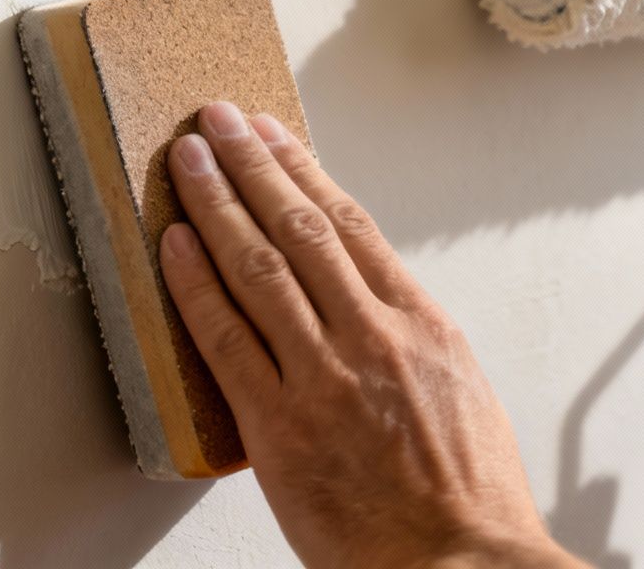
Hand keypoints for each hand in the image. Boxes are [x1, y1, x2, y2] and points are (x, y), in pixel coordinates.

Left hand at [157, 101, 582, 568]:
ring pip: (258, 268)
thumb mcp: (460, 391)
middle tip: (218, 119)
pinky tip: (174, 244)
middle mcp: (371, 337)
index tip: (273, 135)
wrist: (460, 565)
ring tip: (189, 157)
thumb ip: (410, 337)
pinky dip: (196, 285)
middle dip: (253, 164)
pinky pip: (225, 339)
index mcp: (421, 325)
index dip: (303, 171)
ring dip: (217, 203)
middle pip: (298, 228)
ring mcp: (322, 379)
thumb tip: (371, 300)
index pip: (350, 224)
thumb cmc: (469, 497)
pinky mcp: (279, 427)